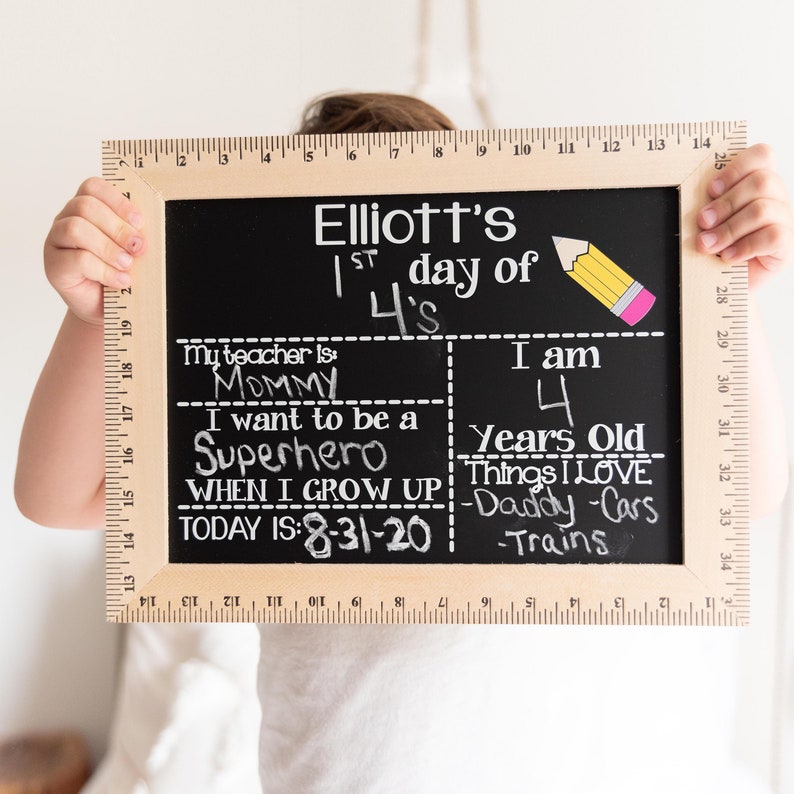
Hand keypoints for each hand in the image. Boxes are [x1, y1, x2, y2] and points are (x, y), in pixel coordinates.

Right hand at [44, 177, 145, 325]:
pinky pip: (77, 259)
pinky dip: (104, 270)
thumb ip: (133, 234)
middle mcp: (66, 219)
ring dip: (108, 247)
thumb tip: (146, 230)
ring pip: (75, 228)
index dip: (117, 201)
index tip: (140, 222)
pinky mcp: (54, 266)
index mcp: (85, 208)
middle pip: (85, 206)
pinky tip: (121, 280)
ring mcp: (56, 242)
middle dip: (117, 227)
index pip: (93, 187)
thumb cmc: (119, 273)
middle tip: (138, 247)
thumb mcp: (129, 250)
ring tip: (127, 264)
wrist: (107, 308)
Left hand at [696, 143, 793, 289]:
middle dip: (726, 203)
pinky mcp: (786, 245)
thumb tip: (691, 196)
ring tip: (707, 245)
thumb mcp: (707, 221)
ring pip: (763, 210)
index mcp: (758, 182)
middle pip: (762, 181)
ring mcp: (784, 220)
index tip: (711, 190)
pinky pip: (772, 236)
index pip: (763, 155)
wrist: (721, 284)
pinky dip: (744, 246)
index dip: (737, 168)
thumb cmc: (714, 246)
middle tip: (702, 222)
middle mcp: (776, 197)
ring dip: (729, 228)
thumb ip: (707, 204)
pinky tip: (727, 257)